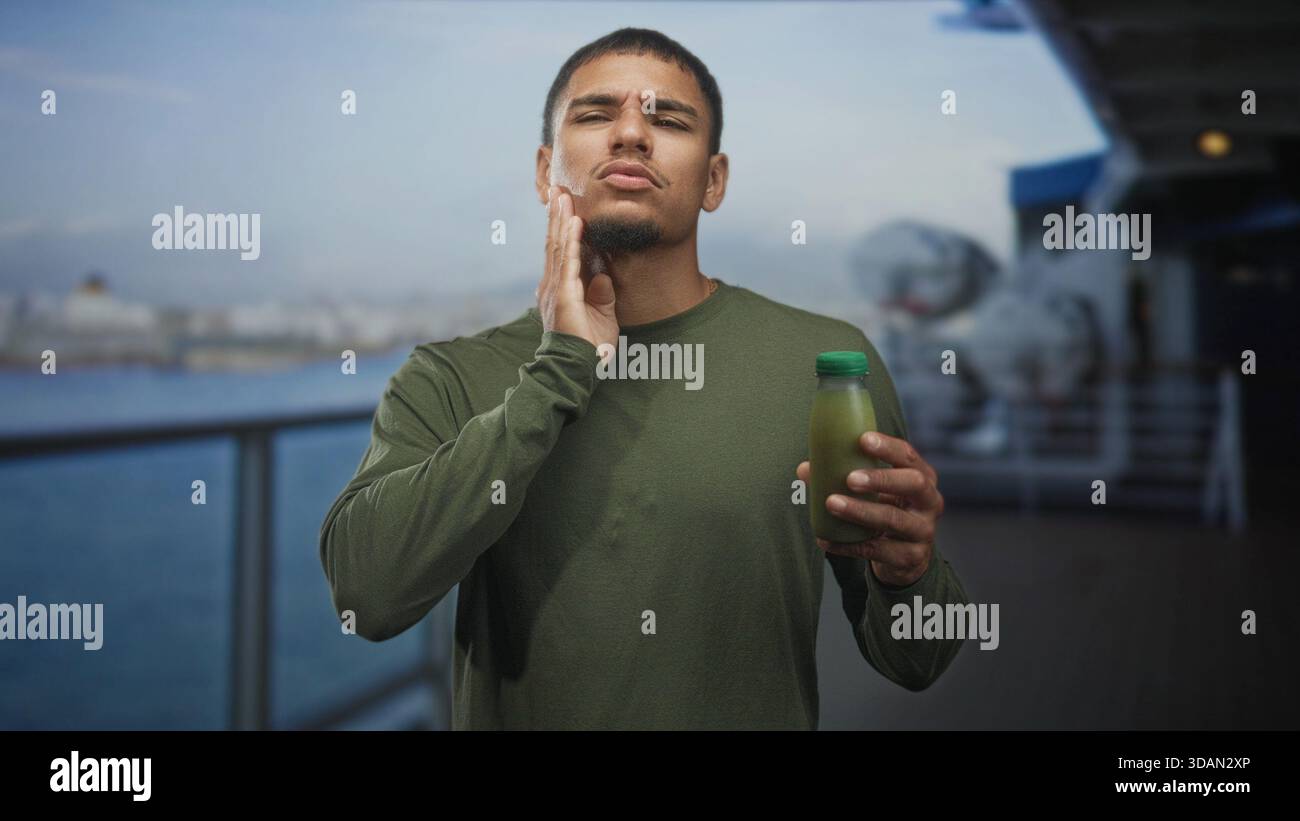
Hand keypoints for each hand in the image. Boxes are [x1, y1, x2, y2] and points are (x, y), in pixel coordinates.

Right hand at [536, 184, 618, 352]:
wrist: (575, 368)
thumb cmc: (588, 347)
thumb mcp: (601, 316)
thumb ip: (601, 296)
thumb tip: (603, 278)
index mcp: (559, 288)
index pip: (560, 252)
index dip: (562, 227)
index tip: (565, 205)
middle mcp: (552, 285)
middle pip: (554, 243)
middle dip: (556, 215)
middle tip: (558, 190)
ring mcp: (555, 289)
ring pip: (557, 246)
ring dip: (561, 219)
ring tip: (563, 196)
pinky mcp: (563, 295)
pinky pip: (567, 261)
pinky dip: (571, 240)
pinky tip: (574, 222)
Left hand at [795, 432, 943, 586]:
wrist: (904, 557)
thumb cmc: (885, 511)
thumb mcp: (874, 493)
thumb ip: (845, 476)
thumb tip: (806, 469)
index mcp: (922, 477)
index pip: (909, 456)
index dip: (888, 447)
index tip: (863, 439)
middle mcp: (929, 502)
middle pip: (913, 484)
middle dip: (881, 479)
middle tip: (850, 478)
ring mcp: (923, 531)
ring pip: (894, 520)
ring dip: (860, 511)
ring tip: (832, 504)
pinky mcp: (910, 557)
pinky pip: (877, 550)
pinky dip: (849, 545)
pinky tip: (826, 539)